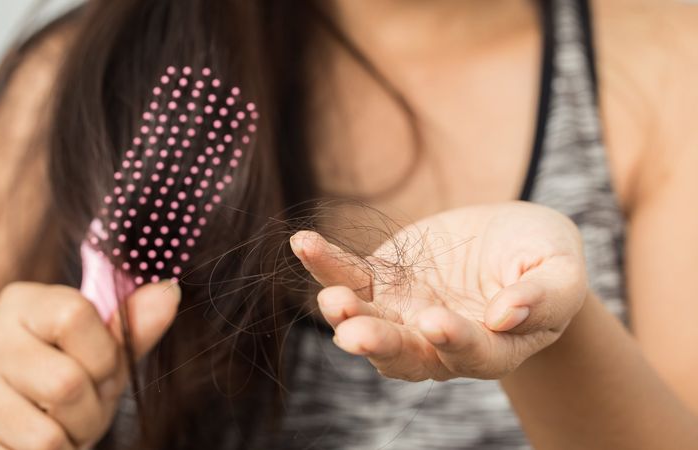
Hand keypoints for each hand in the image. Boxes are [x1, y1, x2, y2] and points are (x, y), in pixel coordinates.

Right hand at [0, 281, 179, 448]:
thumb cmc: (59, 380)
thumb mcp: (99, 354)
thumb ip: (132, 329)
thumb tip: (170, 291)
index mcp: (26, 305)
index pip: (75, 316)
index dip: (104, 357)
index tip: (103, 374)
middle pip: (66, 384)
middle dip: (90, 413)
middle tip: (81, 414)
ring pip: (43, 437)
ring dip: (65, 445)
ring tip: (56, 431)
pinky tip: (26, 444)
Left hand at [290, 201, 586, 381]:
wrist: (509, 239)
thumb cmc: (544, 258)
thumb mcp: (561, 272)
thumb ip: (545, 296)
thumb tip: (508, 316)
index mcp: (491, 347)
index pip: (471, 354)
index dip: (454, 342)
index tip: (436, 322)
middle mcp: (438, 341)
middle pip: (406, 354)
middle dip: (380, 345)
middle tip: (353, 334)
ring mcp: (404, 313)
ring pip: (369, 323)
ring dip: (346, 314)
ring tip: (331, 300)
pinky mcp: (381, 282)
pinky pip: (349, 277)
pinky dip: (326, 265)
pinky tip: (305, 244)